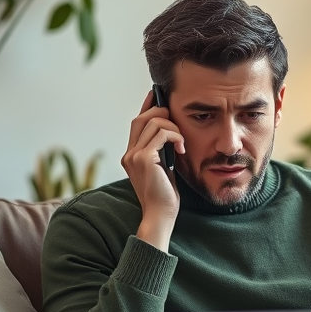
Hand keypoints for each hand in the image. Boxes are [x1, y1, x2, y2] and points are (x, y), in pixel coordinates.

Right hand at [121, 90, 184, 251]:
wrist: (161, 215)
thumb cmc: (164, 195)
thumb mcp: (163, 167)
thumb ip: (162, 150)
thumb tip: (171, 131)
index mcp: (131, 155)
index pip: (137, 123)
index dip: (147, 107)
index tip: (157, 96)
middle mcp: (128, 153)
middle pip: (141, 119)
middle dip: (161, 113)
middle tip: (176, 120)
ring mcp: (134, 156)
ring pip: (153, 124)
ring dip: (172, 127)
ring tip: (182, 143)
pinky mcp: (144, 159)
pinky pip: (162, 134)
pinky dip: (175, 137)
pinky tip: (182, 149)